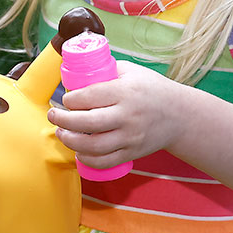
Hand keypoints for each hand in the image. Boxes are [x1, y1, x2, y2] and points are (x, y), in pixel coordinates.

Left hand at [48, 61, 183, 169]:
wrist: (180, 115)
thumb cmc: (151, 89)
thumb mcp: (131, 71)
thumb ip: (104, 71)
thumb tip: (73, 72)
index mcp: (125, 92)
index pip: (88, 97)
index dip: (70, 100)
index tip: (65, 99)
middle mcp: (128, 116)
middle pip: (86, 122)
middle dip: (62, 120)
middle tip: (53, 115)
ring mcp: (130, 137)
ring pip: (93, 146)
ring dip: (70, 141)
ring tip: (61, 132)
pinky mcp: (132, 153)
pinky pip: (104, 161)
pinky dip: (86, 159)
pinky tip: (78, 151)